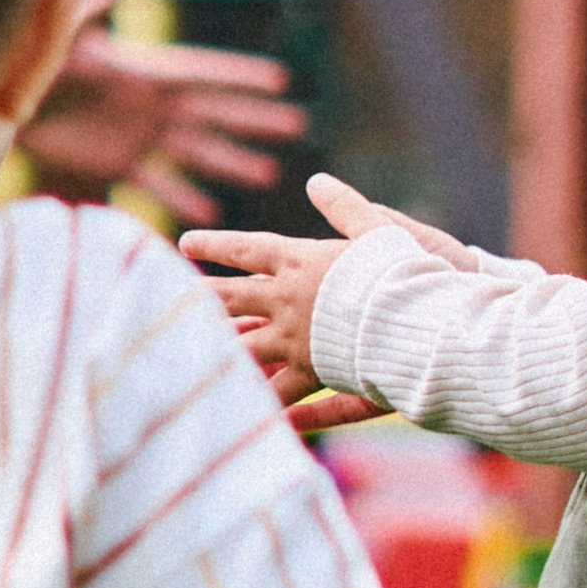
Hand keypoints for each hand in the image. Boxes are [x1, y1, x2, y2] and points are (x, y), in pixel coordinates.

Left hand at [17, 0, 305, 223]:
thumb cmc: (30, 55)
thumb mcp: (63, 28)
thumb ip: (91, 1)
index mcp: (143, 73)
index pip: (203, 75)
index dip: (240, 78)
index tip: (279, 81)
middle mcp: (149, 105)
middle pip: (213, 114)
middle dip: (254, 120)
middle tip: (297, 126)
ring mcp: (136, 135)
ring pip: (195, 151)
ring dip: (231, 162)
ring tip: (268, 174)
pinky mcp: (115, 162)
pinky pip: (156, 183)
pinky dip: (181, 198)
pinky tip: (208, 215)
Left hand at [183, 171, 473, 420]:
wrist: (422, 320)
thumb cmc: (408, 270)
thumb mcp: (380, 228)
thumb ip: (346, 206)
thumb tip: (318, 181)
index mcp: (301, 261)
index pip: (247, 250)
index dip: (215, 246)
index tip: (185, 245)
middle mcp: (289, 300)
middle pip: (233, 298)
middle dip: (200, 298)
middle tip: (164, 298)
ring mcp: (297, 339)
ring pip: (244, 345)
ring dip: (214, 348)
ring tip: (183, 353)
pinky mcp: (315, 372)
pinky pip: (280, 389)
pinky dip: (261, 398)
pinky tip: (238, 406)